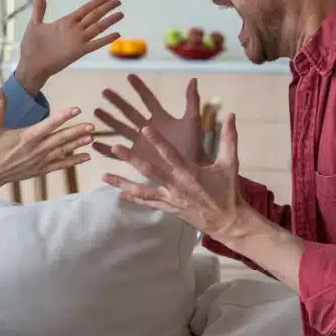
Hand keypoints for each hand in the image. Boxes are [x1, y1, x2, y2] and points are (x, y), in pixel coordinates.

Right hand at [0, 91, 93, 199]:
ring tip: (92, 138)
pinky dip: (74, 161)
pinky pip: (60, 165)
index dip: (64, 116)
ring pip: (63, 151)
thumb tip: (0, 91)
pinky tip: (86, 157)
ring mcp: (40, 160)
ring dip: (78, 144)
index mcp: (27, 136)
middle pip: (61, 138)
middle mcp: (37, 149)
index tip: (77, 109)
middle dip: (77, 131)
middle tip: (92, 126)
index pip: (50, 124)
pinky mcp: (40, 170)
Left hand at [15, 0, 123, 93]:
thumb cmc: (31, 47)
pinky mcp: (78, 52)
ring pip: (97, 28)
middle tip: (118, 2)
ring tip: (121, 14)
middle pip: (94, 16)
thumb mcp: (34, 25)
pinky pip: (95, 44)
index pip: (85, 10)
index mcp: (65, 23)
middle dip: (106, 8)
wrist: (30, 65)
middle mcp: (74, 30)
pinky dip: (105, 40)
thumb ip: (39, 11)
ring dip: (109, 21)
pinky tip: (116, 35)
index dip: (96, 3)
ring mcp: (77, 41)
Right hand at [96, 75, 204, 166]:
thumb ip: (192, 101)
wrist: (191, 170)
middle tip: (105, 91)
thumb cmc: (193, 147)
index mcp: (161, 118)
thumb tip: (193, 80)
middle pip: (130, 112)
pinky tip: (94, 144)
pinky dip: (105, 149)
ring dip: (109, 121)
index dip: (139, 88)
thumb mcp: (192, 122)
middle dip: (117, 102)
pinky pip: (117, 153)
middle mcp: (147, 128)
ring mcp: (140, 143)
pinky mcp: (136, 157)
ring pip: (120, 128)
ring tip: (97, 112)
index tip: (129, 76)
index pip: (148, 99)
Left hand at [98, 112, 245, 239]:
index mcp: (190, 173)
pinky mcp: (168, 208)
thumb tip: (232, 114)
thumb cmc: (227, 191)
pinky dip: (133, 198)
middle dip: (131, 159)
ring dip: (122, 183)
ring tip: (104, 176)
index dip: (158, 141)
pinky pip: (147, 203)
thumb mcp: (230, 163)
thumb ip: (229, 138)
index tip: (145, 128)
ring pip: (141, 190)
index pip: (171, 154)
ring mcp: (170, 199)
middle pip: (149, 171)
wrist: (226, 222)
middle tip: (115, 147)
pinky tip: (118, 194)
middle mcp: (176, 186)